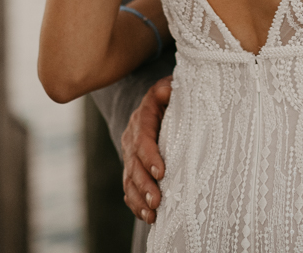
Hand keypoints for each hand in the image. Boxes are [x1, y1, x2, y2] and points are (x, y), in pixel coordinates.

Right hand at [122, 76, 171, 222]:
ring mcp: (130, 153)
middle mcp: (132, 136)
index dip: (150, 156)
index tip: (161, 172)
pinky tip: (147, 216)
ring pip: (130, 179)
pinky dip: (136, 203)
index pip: (143, 138)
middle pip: (134, 164)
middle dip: (145, 184)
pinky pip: (130, 187)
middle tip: (157, 201)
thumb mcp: (171, 87)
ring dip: (140, 198)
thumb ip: (170, 89)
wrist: (160, 100)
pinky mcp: (133, 166)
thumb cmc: (172, 95)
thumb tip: (169, 90)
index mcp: (143, 117)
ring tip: (152, 214)